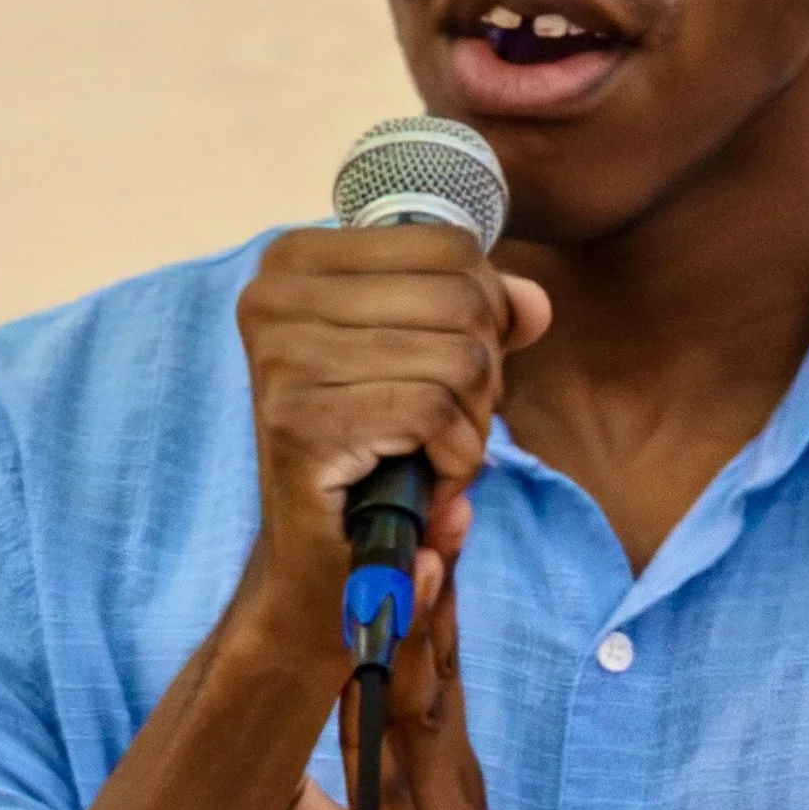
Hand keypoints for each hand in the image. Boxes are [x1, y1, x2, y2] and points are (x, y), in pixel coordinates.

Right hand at [234, 223, 550, 665]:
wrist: (318, 564)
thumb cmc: (372, 452)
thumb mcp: (428, 360)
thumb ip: (483, 314)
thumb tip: (534, 302)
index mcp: (294, 260)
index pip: (448, 246)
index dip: (481, 311)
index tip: (443, 366)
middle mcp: (274, 297)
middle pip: (463, 299)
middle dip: (482, 373)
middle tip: (439, 426)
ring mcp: (280, 358)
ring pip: (460, 358)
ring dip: (469, 424)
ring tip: (426, 456)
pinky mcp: (301, 421)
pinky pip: (436, 412)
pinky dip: (455, 459)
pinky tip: (423, 482)